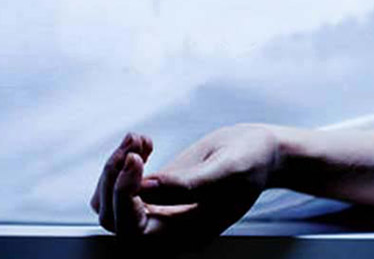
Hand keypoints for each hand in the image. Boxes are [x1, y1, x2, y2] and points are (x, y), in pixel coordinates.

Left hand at [90, 125, 280, 237]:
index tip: (136, 161)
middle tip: (134, 147)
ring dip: (114, 169)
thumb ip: (189, 183)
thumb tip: (146, 188)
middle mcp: (170, 228)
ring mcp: (161, 210)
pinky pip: (122, 186)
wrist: (262, 151)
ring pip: (111, 203)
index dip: (125, 197)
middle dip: (114, 179)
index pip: (134, 230)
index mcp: (189, 232)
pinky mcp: (157, 192)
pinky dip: (122, 162)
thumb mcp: (229, 168)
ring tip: (138, 141)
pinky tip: (143, 142)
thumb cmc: (253, 160)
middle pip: (115, 218)